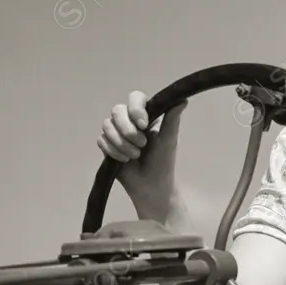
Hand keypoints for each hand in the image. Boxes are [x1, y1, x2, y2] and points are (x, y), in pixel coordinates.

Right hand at [97, 91, 187, 216]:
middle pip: (117, 110)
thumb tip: (183, 99)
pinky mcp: (107, 145)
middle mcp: (129, 121)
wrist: (151, 186)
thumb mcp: (169, 139)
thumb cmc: (163, 162)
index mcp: (146, 115)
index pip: (135, 98)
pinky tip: (124, 161)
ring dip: (121, 143)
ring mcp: (116, 132)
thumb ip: (172, 118)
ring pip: (107, 125)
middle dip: (127, 129)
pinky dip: (113, 151)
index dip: (136, 109)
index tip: (143, 124)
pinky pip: (101, 140)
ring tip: (135, 156)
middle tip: (141, 145)